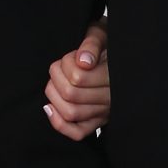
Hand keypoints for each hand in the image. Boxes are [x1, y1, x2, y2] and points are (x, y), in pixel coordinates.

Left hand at [44, 23, 108, 141]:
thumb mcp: (101, 34)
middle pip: (71, 95)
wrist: (117, 56)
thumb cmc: (104, 44)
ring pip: (70, 112)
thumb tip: (83, 62)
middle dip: (57, 77)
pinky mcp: (97, 123)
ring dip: (54, 95)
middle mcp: (112, 99)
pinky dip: (59, 123)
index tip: (71, 56)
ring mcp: (104, 113)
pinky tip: (50, 107)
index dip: (66, 64)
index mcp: (115, 76)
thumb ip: (92, 44)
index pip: (78, 77)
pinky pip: (77, 133)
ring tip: (56, 82)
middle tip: (60, 67)